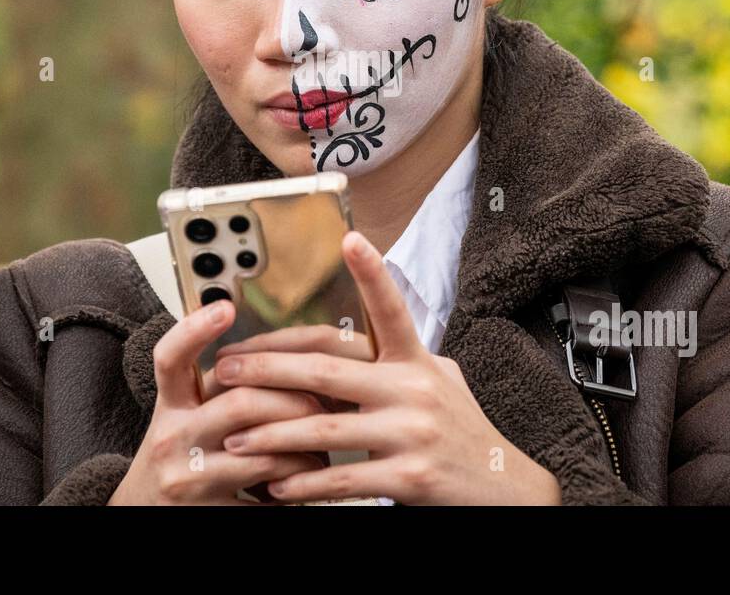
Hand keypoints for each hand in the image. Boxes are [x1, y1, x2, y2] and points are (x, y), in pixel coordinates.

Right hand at [107, 297, 328, 504]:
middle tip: (321, 404)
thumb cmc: (180, 454)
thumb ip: (219, 385)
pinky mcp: (210, 515)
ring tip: (322, 446)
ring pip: (266, 454)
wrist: (143, 510)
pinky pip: (270, 500)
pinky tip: (307, 481)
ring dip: (306, 450)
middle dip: (294, 401)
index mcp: (170, 405)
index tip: (225, 307)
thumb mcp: (185, 413)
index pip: (171, 360)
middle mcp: (173, 439)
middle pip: (242, 403)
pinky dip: (298, 488)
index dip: (194, 330)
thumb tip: (279, 352)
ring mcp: (190, 481)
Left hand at [210, 230, 562, 504]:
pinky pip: (343, 477)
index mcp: (418, 362)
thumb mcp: (442, 382)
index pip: (392, 311)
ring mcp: (411, 433)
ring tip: (234, 436)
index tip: (350, 239)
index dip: (372, 274)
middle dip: (268, 370)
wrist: (504, 490)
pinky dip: (304, 481)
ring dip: (271, 434)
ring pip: (324, 428)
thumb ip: (405, 357)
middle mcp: (414, 390)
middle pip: (326, 373)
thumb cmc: (463, 434)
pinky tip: (276, 483)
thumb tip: (373, 328)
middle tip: (225, 369)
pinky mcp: (409, 477)